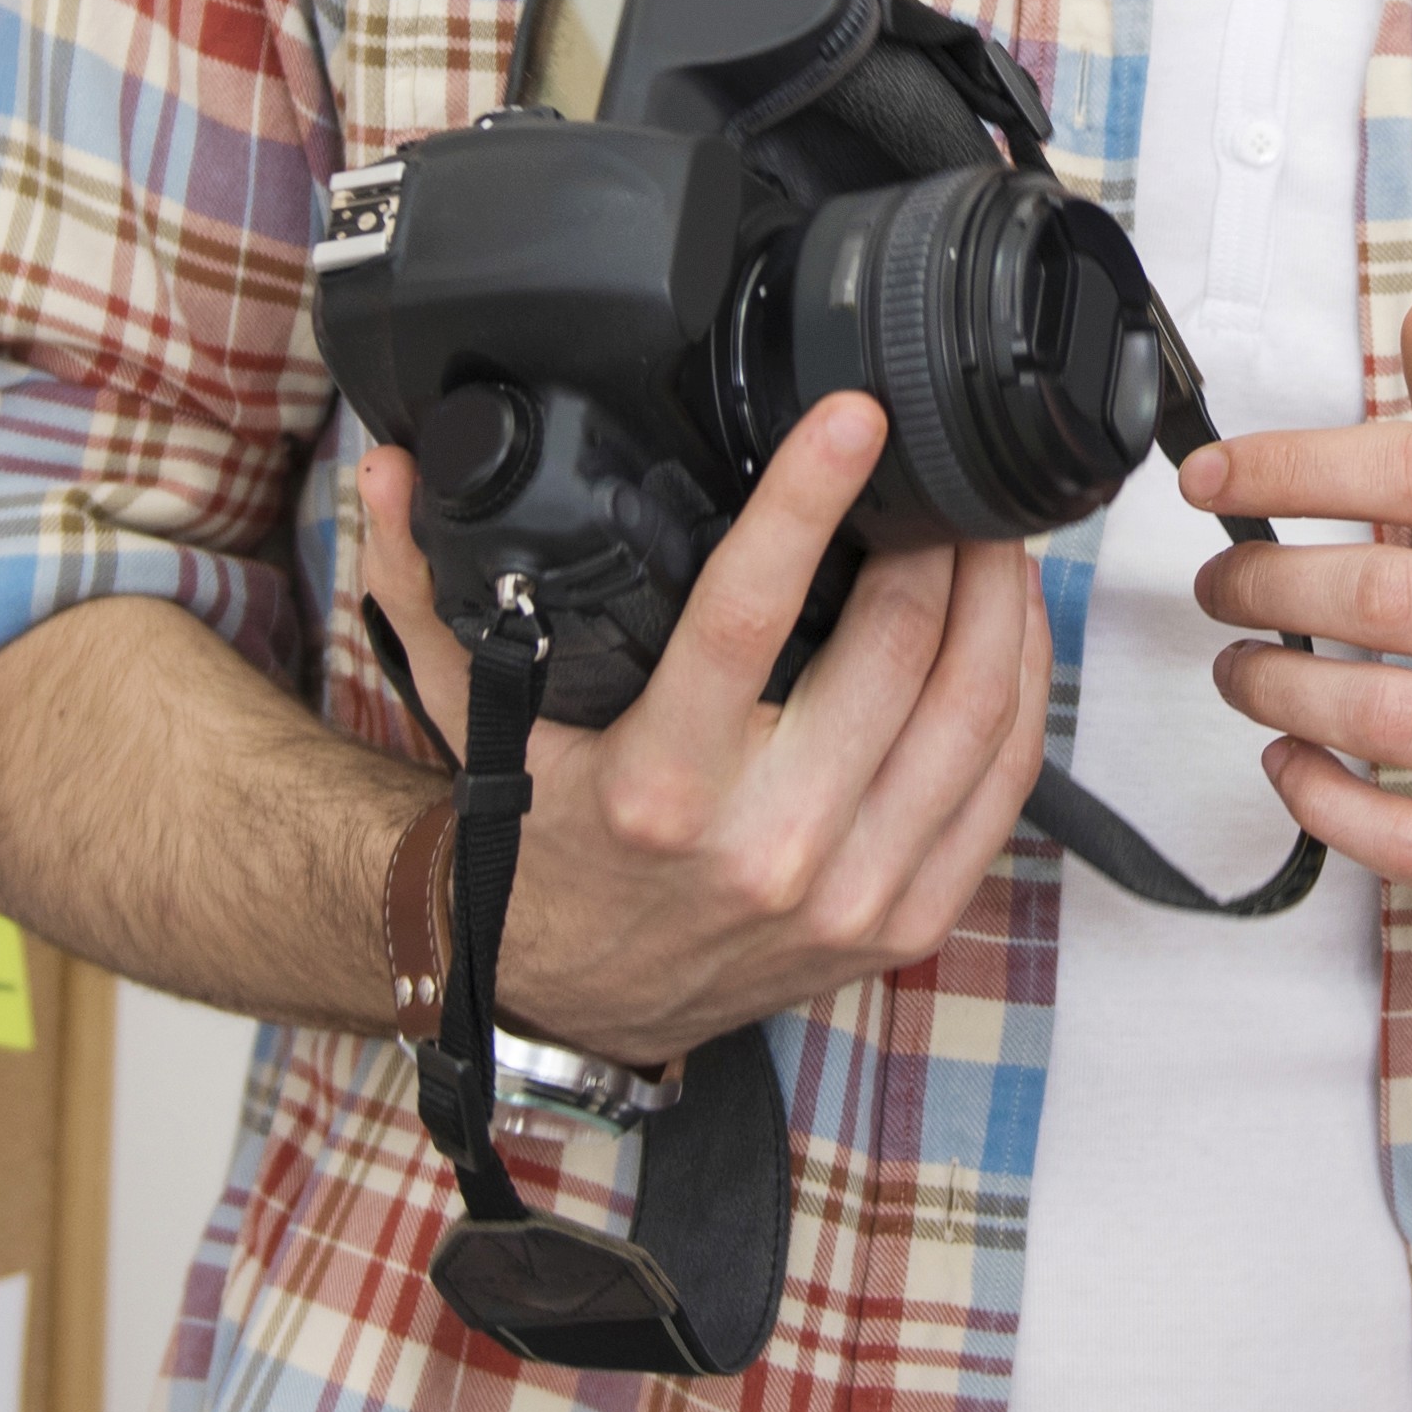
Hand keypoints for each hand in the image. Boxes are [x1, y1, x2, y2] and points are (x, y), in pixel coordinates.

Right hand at [347, 397, 1050, 1071]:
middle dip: (938, 538)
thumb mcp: (470, 713)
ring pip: (972, 712)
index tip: (853, 415)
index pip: (747, 615)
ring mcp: (847, 895)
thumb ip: (423, 583)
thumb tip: (388, 469)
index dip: (809, 501)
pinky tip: (1012, 626)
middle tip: (947, 469)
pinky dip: (1023, 690)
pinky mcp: (904, 924)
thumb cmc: (539, 836)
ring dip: (999, 601)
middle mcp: (763, 848)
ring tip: (993, 528)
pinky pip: (1003, 787)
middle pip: (896, 649)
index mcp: (657, 786)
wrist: (568, 995)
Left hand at [1183, 296, 1411, 973]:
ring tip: (1242, 670)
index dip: (1299, 465)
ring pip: (1380, 716)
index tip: (1215, 477)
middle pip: (1386, 594)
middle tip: (1221, 585)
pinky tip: (1291, 762)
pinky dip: (1318, 796)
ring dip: (1273, 688)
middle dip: (1267, 584)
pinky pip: (1400, 835)